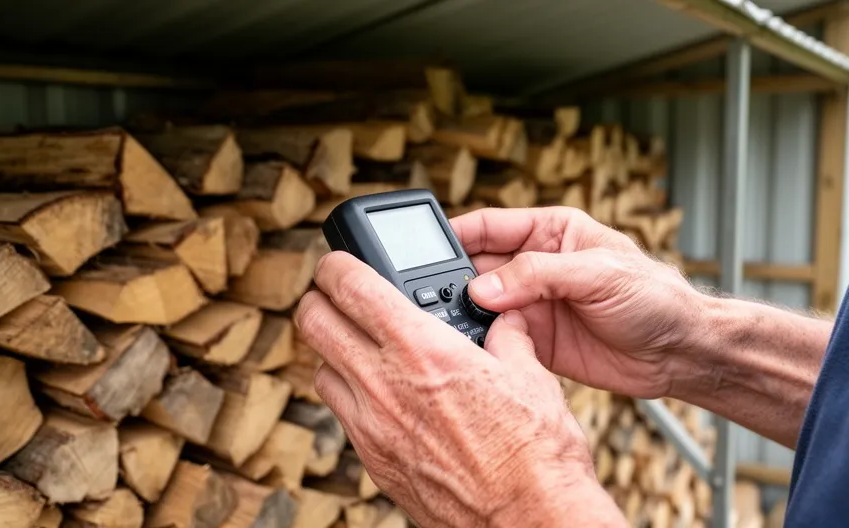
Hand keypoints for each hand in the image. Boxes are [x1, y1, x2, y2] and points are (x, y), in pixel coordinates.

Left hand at [295, 251, 623, 527]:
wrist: (529, 519)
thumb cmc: (535, 451)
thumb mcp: (529, 373)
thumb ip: (505, 335)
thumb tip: (502, 319)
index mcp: (421, 348)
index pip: (348, 285)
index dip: (336, 264)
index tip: (339, 263)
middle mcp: (384, 384)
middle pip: (313, 322)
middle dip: (321, 300)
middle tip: (339, 298)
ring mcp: (372, 426)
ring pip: (320, 369)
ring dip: (335, 352)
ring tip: (364, 349)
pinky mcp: (373, 461)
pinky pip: (341, 414)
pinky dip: (351, 395)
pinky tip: (383, 396)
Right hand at [451, 207, 707, 399]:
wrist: (680, 352)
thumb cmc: (653, 297)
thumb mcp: (597, 274)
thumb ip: (539, 275)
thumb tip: (484, 287)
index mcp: (549, 232)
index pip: (489, 226)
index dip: (456, 235)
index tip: (423, 249)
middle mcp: (534, 267)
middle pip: (477, 267)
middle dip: (453, 280)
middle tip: (432, 295)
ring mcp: (532, 305)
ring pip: (480, 306)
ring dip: (464, 314)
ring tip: (449, 323)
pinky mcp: (534, 342)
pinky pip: (496, 339)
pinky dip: (482, 344)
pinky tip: (474, 347)